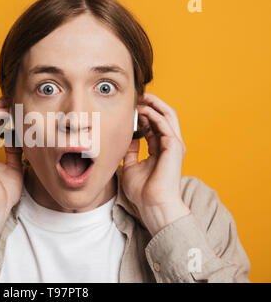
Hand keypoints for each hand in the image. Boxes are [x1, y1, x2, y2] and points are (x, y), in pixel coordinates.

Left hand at [121, 92, 190, 235]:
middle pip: (163, 117)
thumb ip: (131, 151)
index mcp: (161, 150)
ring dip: (154, 104)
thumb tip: (127, 138)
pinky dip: (154, 114)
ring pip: (168, 115)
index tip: (130, 108)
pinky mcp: (174, 146)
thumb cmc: (143, 192)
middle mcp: (170, 145)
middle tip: (137, 96)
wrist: (154, 205)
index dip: (142, 115)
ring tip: (141, 97)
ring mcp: (174, 145)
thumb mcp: (131, 167)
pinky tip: (142, 110)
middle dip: (151, 104)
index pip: (154, 126)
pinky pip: (165, 123)